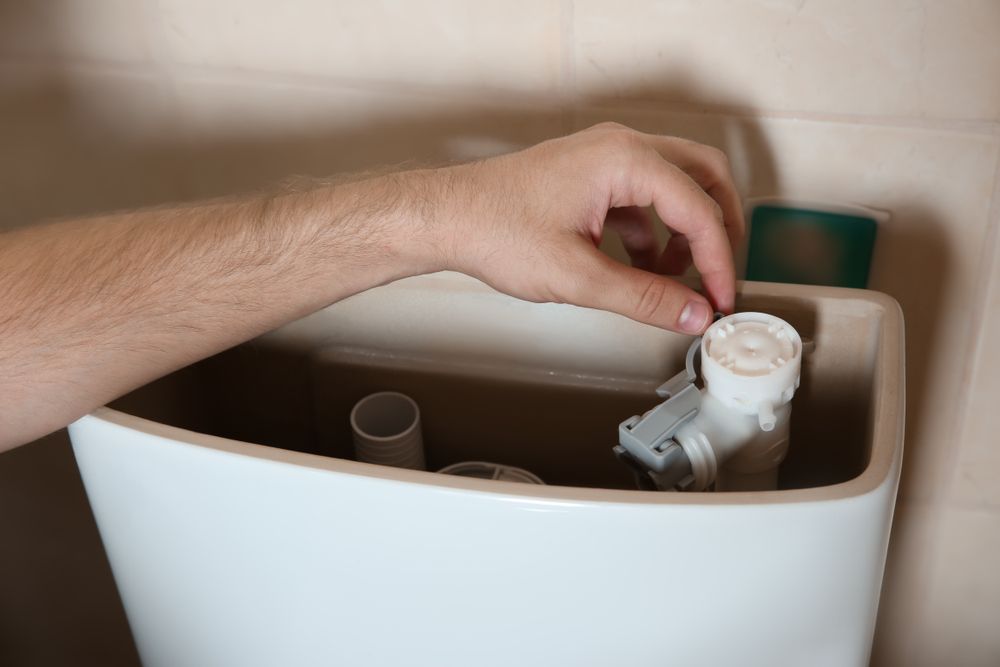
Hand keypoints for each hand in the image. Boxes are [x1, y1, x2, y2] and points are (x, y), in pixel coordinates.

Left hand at [424, 122, 743, 333]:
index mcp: (624, 160)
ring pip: (674, 185)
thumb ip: (644, 298)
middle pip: (702, 177)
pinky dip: (652, 232)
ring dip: (684, 231)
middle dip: (718, 229)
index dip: (718, 261)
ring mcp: (603, 158)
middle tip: (721, 275)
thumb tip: (691, 313)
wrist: (446, 218)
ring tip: (675, 280)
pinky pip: (641, 198)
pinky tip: (640, 268)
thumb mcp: (578, 276)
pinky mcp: (589, 176)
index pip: (698, 209)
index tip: (721, 299)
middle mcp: (620, 147)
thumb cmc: (494, 230)